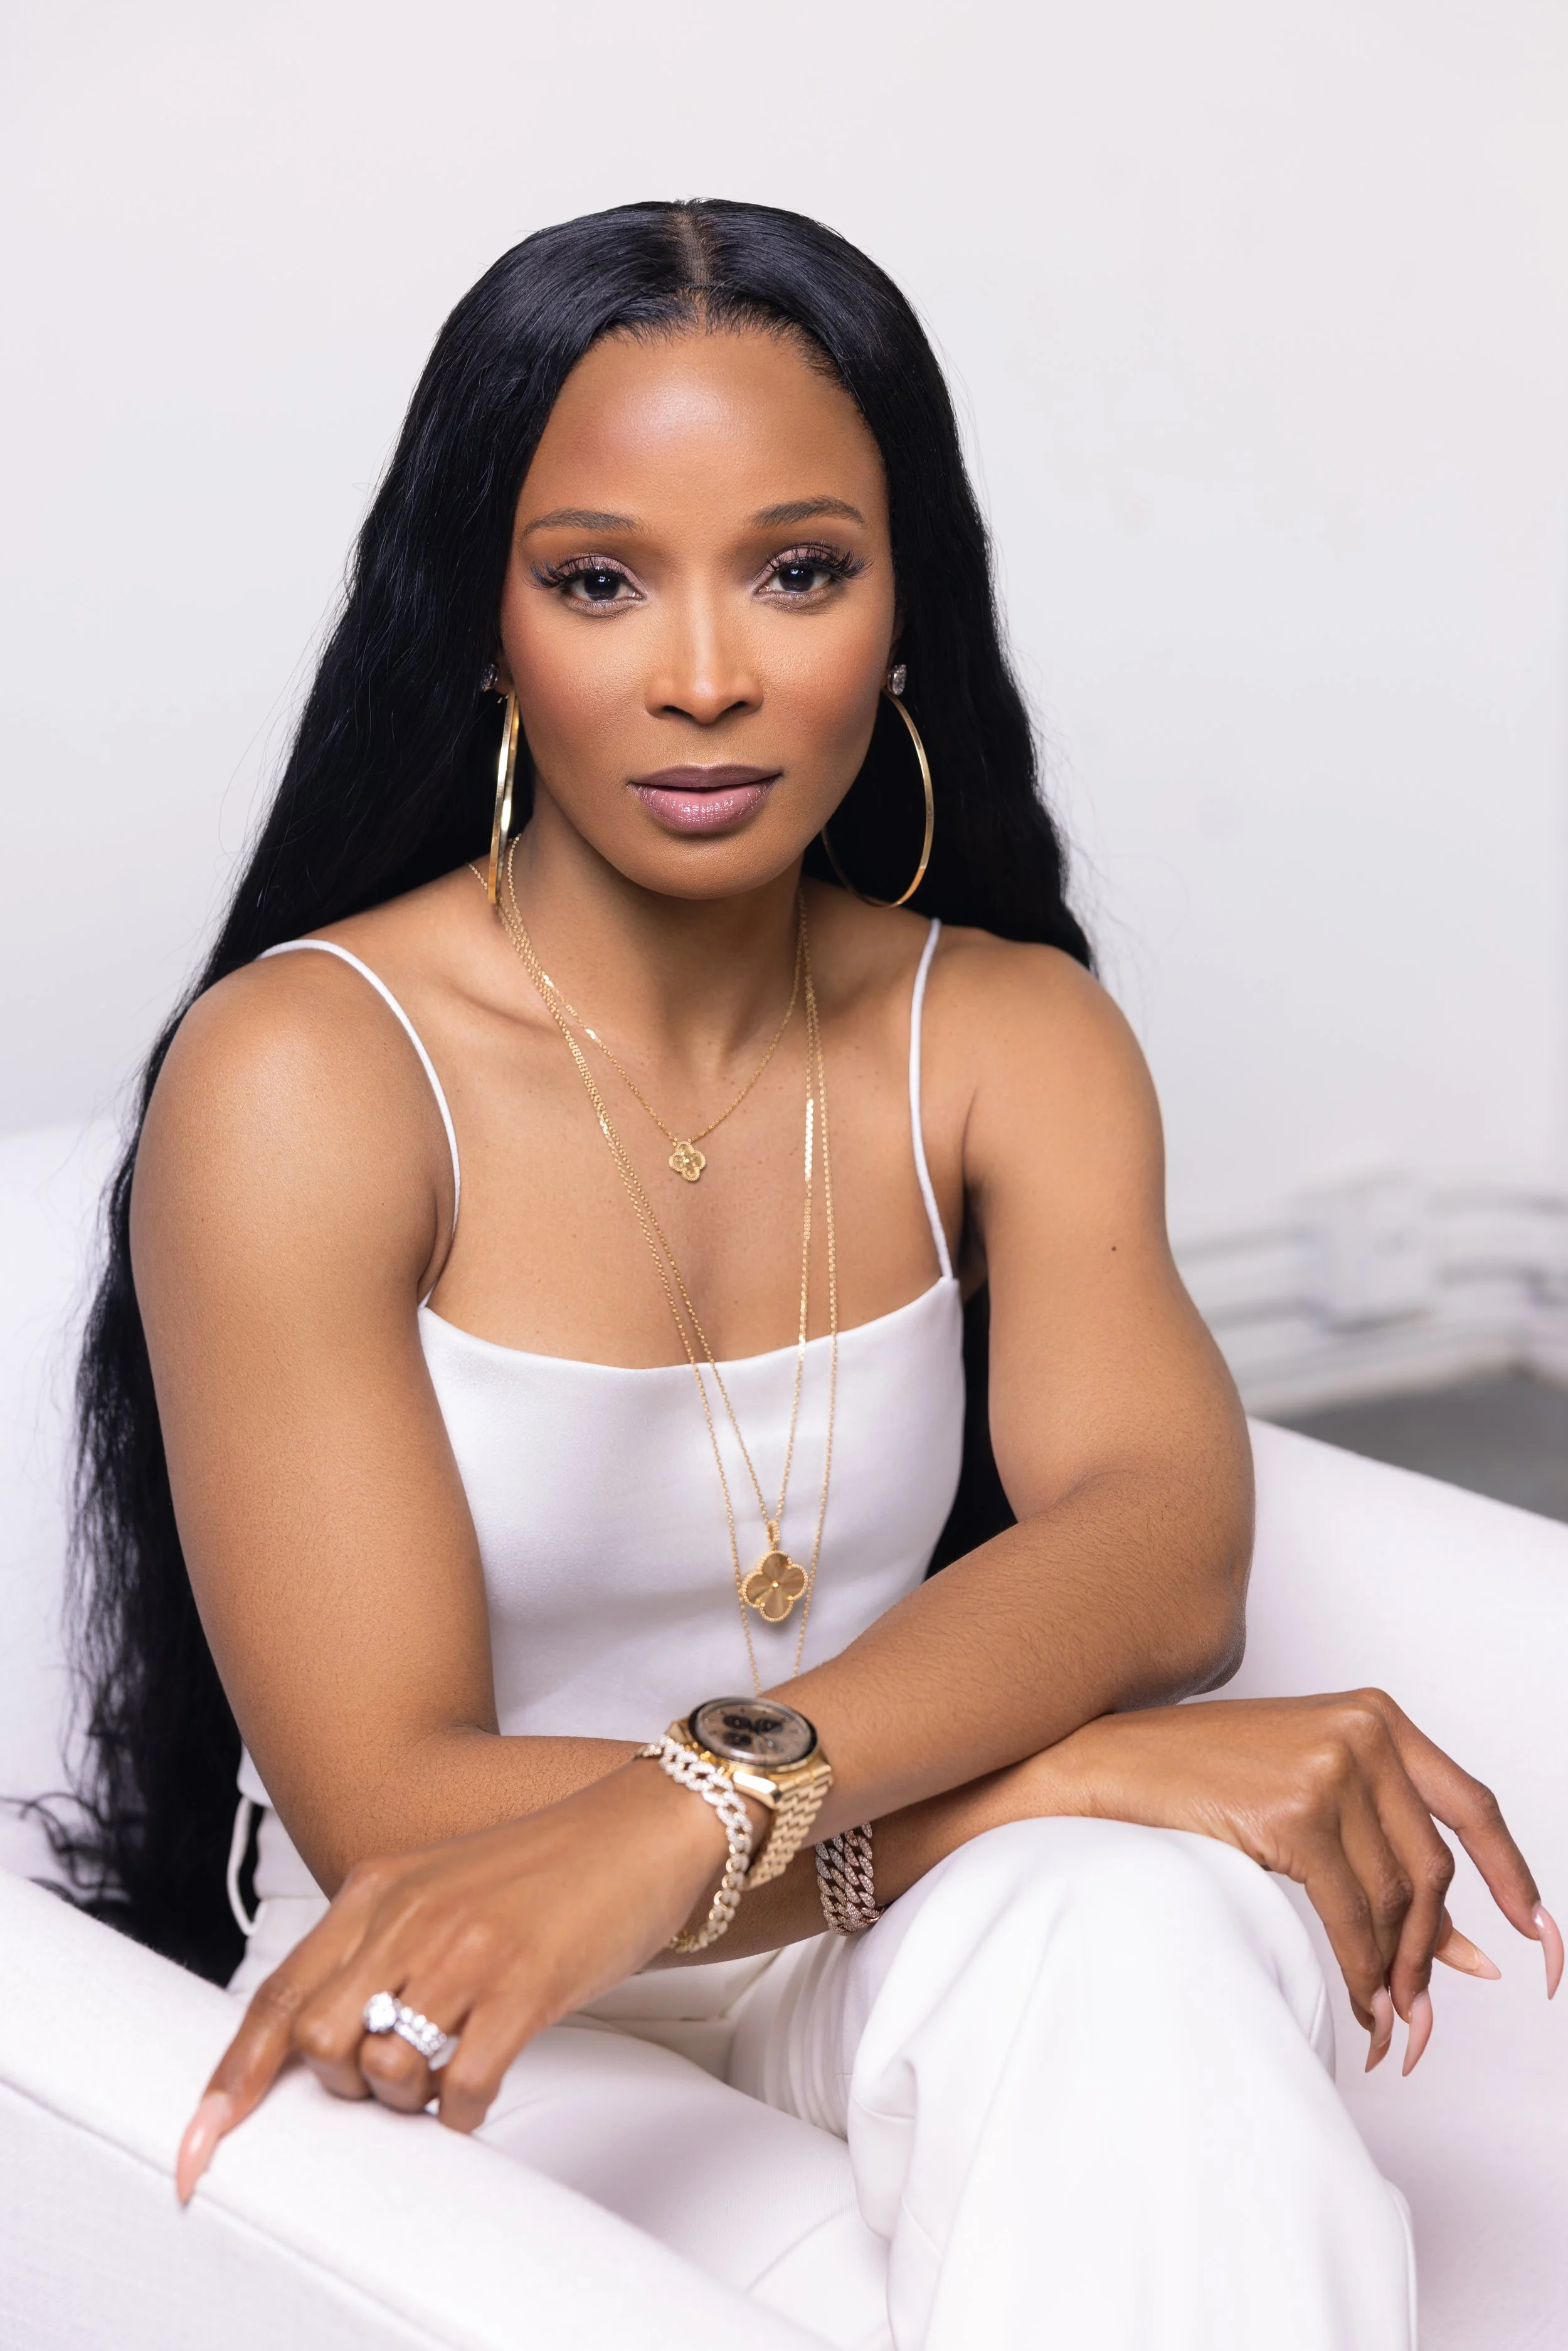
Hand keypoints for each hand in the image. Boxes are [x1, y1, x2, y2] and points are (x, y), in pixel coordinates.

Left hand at [176, 1757, 737, 2199]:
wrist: (644, 1828)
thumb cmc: (548, 1866)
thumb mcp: (440, 1887)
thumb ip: (381, 1944)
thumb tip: (335, 2035)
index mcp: (378, 1889)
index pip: (280, 1995)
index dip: (234, 2076)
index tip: (204, 2136)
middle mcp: (410, 1916)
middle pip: (320, 2042)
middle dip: (342, 2086)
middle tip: (388, 2082)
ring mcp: (466, 1950)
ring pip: (386, 2069)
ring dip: (408, 2098)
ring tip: (443, 2076)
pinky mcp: (524, 1984)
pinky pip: (464, 2086)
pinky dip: (463, 2110)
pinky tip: (482, 2087)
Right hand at [1011, 1690, 1561, 2070]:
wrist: (1107, 1766)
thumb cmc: (1204, 1780)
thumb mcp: (1313, 1802)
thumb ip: (1391, 1859)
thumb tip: (1475, 1957)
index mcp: (1377, 1714)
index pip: (1473, 1805)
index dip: (1516, 1880)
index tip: (1543, 1941)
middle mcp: (1363, 1730)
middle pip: (1432, 1869)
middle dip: (1431, 1955)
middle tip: (1423, 2017)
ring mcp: (1329, 1765)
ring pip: (1393, 1902)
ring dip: (1394, 1975)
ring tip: (1386, 2021)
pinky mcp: (1294, 1810)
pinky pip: (1350, 1917)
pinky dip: (1361, 1973)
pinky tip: (1359, 2002)